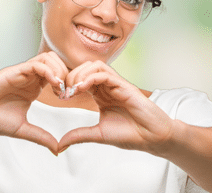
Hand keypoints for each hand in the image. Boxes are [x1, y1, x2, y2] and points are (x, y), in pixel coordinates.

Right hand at [0, 51, 67, 154]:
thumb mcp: (22, 130)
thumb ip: (41, 137)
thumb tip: (57, 150)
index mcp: (34, 88)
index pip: (58, 75)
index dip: (67, 84)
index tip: (69, 98)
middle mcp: (30, 78)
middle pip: (57, 63)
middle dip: (67, 75)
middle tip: (67, 92)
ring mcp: (23, 73)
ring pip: (49, 58)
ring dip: (59, 71)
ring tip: (59, 88)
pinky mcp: (15, 71)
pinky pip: (37, 64)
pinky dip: (49, 71)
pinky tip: (52, 84)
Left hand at [58, 60, 174, 153]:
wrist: (151, 138)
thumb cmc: (130, 134)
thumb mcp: (98, 135)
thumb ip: (79, 135)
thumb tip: (59, 145)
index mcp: (101, 95)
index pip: (81, 78)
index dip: (68, 83)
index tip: (61, 96)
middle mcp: (108, 87)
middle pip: (85, 67)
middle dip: (71, 76)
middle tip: (65, 92)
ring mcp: (116, 85)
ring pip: (95, 66)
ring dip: (80, 74)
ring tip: (73, 89)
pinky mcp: (124, 86)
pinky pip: (105, 73)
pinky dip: (90, 77)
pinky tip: (82, 88)